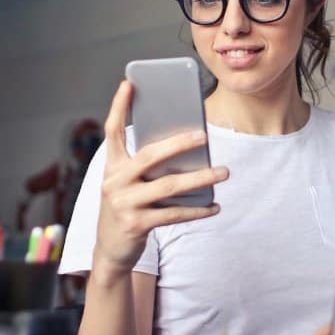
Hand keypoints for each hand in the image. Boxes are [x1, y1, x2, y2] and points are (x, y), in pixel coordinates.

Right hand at [92, 80, 227, 275]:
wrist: (110, 250)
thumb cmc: (127, 207)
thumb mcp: (127, 184)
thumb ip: (146, 166)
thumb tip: (187, 149)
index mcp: (111, 166)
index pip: (112, 131)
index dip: (118, 106)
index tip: (129, 83)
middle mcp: (114, 181)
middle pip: (150, 156)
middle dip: (179, 144)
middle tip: (204, 136)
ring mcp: (124, 204)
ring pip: (168, 186)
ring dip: (200, 178)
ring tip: (223, 172)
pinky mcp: (136, 224)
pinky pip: (174, 214)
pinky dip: (197, 210)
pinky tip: (215, 206)